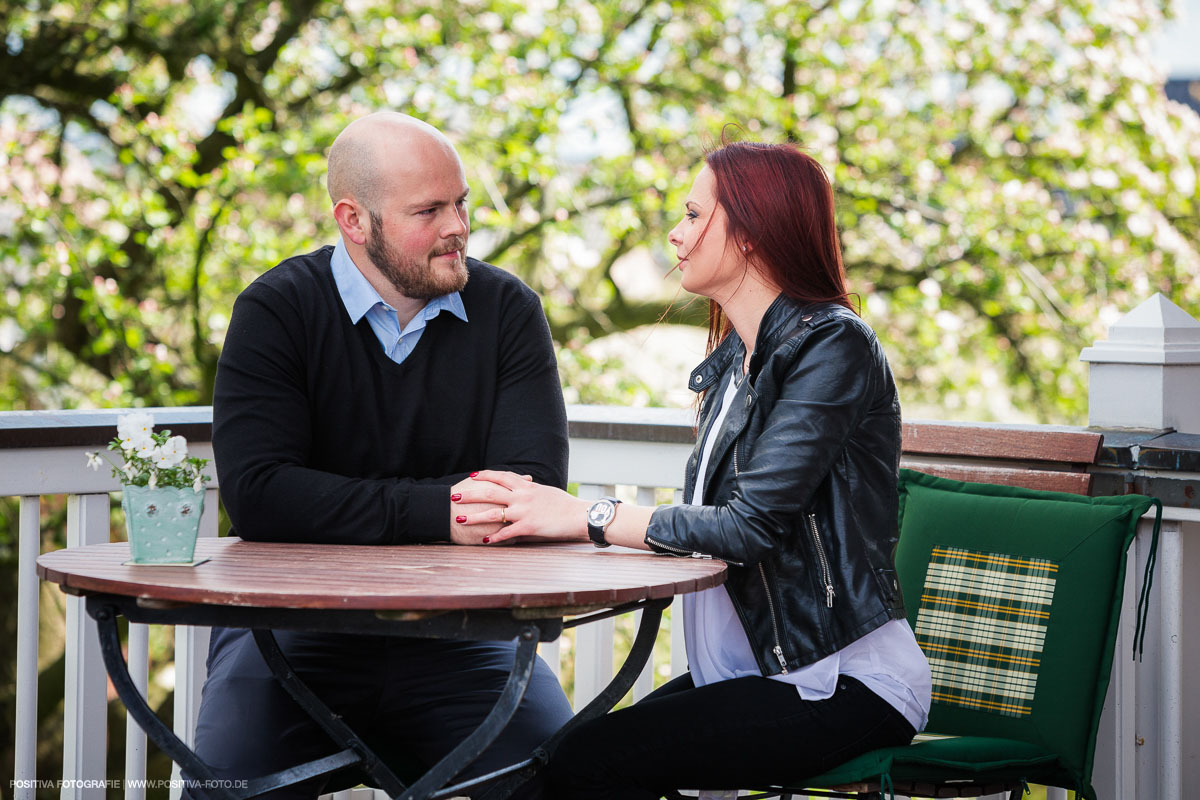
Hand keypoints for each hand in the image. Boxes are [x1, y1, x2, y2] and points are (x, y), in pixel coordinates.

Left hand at [454, 470, 589, 543]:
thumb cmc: (565, 504)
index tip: (472, 476)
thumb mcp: (546, 491)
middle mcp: (522, 496)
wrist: (579, 515)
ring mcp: (524, 511)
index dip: (485, 475)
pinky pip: (506, 533)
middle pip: (490, 492)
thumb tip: (525, 484)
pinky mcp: (528, 527)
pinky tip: (484, 541)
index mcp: (526, 486)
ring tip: (460, 520)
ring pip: (493, 513)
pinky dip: (494, 537)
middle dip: (470, 494)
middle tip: (454, 496)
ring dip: (474, 517)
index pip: (501, 476)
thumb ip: (531, 488)